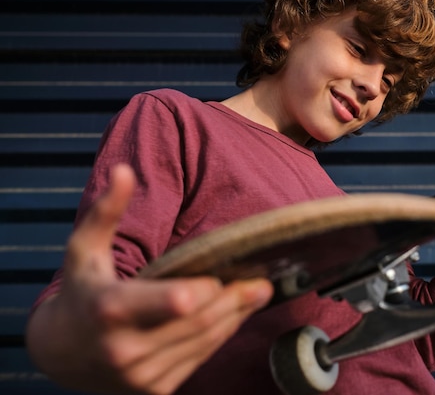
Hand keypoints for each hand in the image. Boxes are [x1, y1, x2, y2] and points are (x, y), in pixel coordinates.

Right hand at [26, 164, 273, 394]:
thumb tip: (125, 170)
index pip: (173, 302)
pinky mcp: (155, 390)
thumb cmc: (81, 290)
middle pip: (199, 322)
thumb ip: (107, 210)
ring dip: (235, 318)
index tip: (225, 275)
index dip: (205, 290)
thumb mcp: (85, 248)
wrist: (63, 352)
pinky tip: (232, 317)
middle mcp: (126, 349)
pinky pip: (199, 359)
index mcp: (111, 309)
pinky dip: (220, 337)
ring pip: (204, 343)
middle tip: (261, 283)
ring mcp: (141, 375)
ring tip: (257, 295)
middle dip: (234, 301)